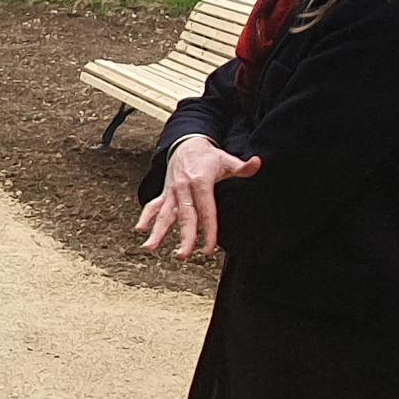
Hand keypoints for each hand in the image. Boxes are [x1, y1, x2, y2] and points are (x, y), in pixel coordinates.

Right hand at [136, 136, 263, 260]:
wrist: (186, 143)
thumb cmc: (208, 156)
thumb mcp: (227, 160)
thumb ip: (243, 166)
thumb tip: (258, 163)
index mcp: (200, 182)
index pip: (206, 211)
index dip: (208, 231)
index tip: (209, 249)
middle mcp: (183, 188)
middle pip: (184, 217)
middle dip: (184, 237)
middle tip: (183, 255)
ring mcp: (172, 192)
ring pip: (164, 214)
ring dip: (157, 232)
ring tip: (150, 248)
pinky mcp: (164, 193)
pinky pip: (153, 206)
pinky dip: (145, 217)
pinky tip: (140, 230)